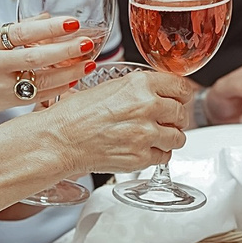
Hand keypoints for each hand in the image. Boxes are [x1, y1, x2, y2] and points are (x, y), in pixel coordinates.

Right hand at [0, 16, 97, 122]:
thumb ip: (9, 30)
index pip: (21, 32)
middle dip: (65, 51)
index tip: (71, 22)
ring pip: (39, 81)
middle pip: (34, 58)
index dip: (49, 27)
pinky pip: (35, 98)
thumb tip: (44, 18)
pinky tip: (72, 81)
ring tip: (87, 63)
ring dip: (67, 73)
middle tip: (87, 44)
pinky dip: (56, 89)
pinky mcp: (2, 105)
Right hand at [42, 67, 190, 172]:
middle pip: (182, 113)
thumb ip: (138, 89)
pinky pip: (165, 157)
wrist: (59, 140)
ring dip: (170, 137)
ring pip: (179, 137)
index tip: (179, 99)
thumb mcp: (109, 87)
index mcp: (139, 84)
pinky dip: (158, 154)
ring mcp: (146, 135)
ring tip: (154, 136)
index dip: (180, 95)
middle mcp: (147, 107)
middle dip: (175, 117)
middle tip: (163, 120)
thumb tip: (158, 92)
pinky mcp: (141, 158)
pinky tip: (143, 149)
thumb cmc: (75, 114)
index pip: (181, 87)